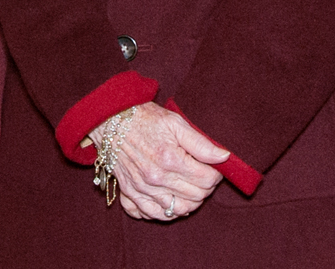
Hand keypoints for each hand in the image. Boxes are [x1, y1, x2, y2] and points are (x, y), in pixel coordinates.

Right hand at [98, 104, 227, 221]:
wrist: (110, 119)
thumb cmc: (144, 118)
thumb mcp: (175, 123)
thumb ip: (201, 143)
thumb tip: (225, 157)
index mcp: (170, 159)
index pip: (207, 180)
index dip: (217, 174)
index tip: (214, 166)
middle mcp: (156, 179)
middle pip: (196, 197)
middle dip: (206, 187)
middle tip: (203, 173)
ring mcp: (142, 189)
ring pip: (178, 211)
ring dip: (190, 201)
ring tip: (190, 187)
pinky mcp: (130, 193)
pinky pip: (153, 215)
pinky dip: (166, 212)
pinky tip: (171, 199)